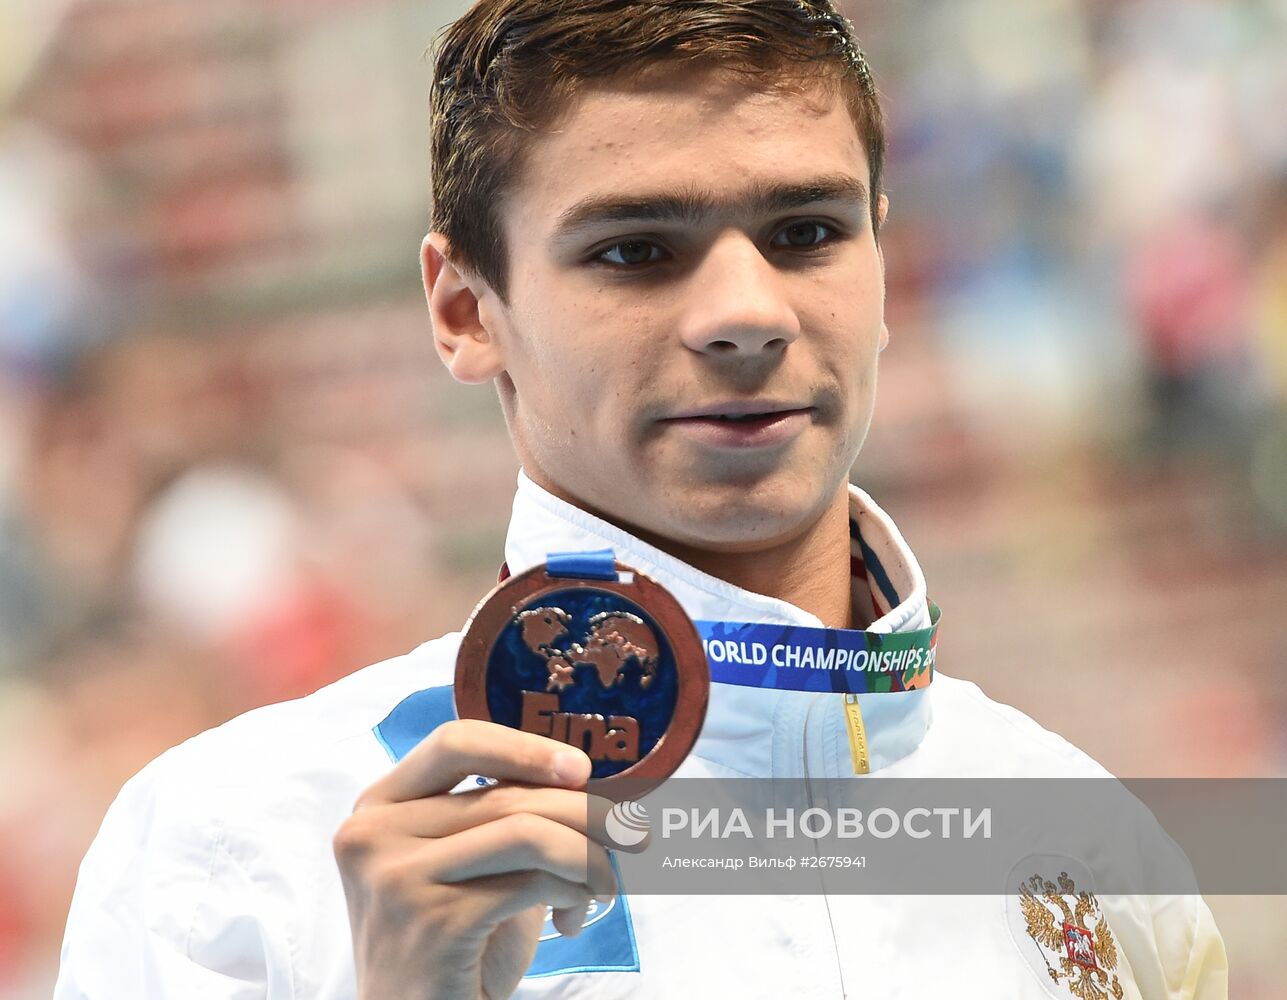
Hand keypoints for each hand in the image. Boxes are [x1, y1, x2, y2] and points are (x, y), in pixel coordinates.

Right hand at [333, 719, 616, 998]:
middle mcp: (374, 833)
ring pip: (527, 832)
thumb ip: (503, 814)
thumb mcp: (471, 864)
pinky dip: (573, 891)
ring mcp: (396, 877)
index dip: (525, 747)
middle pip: (505, 794)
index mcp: (378, 805)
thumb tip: (585, 782)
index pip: (456, 742)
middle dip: (584, 811)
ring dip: (587, 856)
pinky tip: (574, 914)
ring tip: (604, 885)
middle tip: (632, 833)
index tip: (581, 769)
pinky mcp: (430, 920)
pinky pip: (532, 881)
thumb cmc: (454, 944)